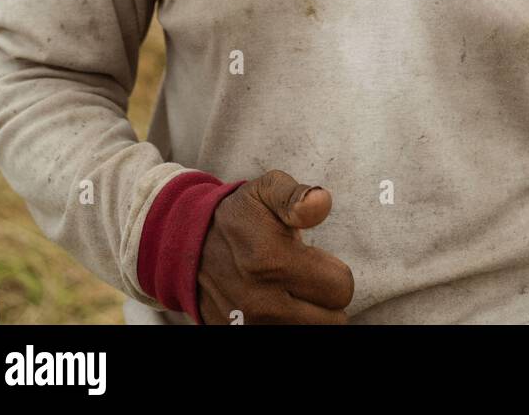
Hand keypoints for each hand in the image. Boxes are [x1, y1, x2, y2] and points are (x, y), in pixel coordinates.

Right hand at [196, 169, 354, 324]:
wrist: (188, 244)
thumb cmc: (238, 215)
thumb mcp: (265, 190)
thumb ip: (296, 196)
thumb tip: (322, 202)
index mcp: (272, 260)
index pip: (341, 287)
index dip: (334, 271)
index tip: (315, 260)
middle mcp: (262, 302)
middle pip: (332, 319)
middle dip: (325, 297)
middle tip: (306, 278)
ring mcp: (250, 325)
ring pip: (311, 332)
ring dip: (308, 314)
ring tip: (290, 291)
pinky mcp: (239, 336)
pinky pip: (284, 339)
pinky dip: (287, 323)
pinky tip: (276, 304)